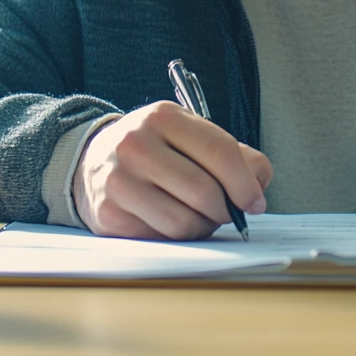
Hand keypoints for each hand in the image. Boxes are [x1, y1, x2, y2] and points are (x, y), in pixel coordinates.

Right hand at [72, 102, 271, 239]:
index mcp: (163, 117)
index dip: (245, 182)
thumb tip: (260, 183)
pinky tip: (171, 220)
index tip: (255, 201)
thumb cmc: (156, 149)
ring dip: (202, 226)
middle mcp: (136, 144)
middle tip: (228, 211)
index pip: (219, 151)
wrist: (95, 160)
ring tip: (198, 214)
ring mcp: (118, 180)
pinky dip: (176, 236)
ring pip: (183, 222)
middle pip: (204, 191)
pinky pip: (161, 238)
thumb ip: (234, 154)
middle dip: (226, 209)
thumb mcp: (191, 136)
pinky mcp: (108, 214)